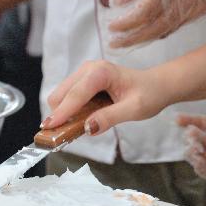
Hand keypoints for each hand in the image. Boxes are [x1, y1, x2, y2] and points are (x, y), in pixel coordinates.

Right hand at [43, 60, 169, 135]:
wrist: (157, 85)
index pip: (76, 94)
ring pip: (61, 95)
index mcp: (101, 72)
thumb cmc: (149, 94)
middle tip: (63, 136)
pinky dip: (69, 111)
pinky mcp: (84, 81)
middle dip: (59, 114)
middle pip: (61, 94)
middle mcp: (89, 69)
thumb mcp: (134, 109)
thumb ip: (110, 118)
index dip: (62, 112)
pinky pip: (68, 97)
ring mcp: (84, 73)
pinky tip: (80, 121)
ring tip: (74, 130)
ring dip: (63, 113)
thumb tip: (88, 128)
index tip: (48, 127)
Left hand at [107, 0, 205, 47]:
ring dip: (145, 37)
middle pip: (157, 27)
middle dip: (133, 38)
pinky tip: (145, 31)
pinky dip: (159, 31)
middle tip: (114, 43)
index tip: (111, 27)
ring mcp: (198, 5)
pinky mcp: (202, 8)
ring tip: (124, 40)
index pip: (147, 10)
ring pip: (167, 29)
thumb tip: (117, 1)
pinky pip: (177, 25)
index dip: (128, 23)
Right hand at [178, 102, 205, 189]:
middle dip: (189, 137)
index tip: (176, 119)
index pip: (196, 122)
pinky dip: (198, 165)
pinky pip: (202, 169)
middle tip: (193, 135)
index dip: (185, 120)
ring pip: (193, 155)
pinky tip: (200, 159)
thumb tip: (205, 144)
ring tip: (197, 148)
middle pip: (192, 139)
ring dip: (191, 151)